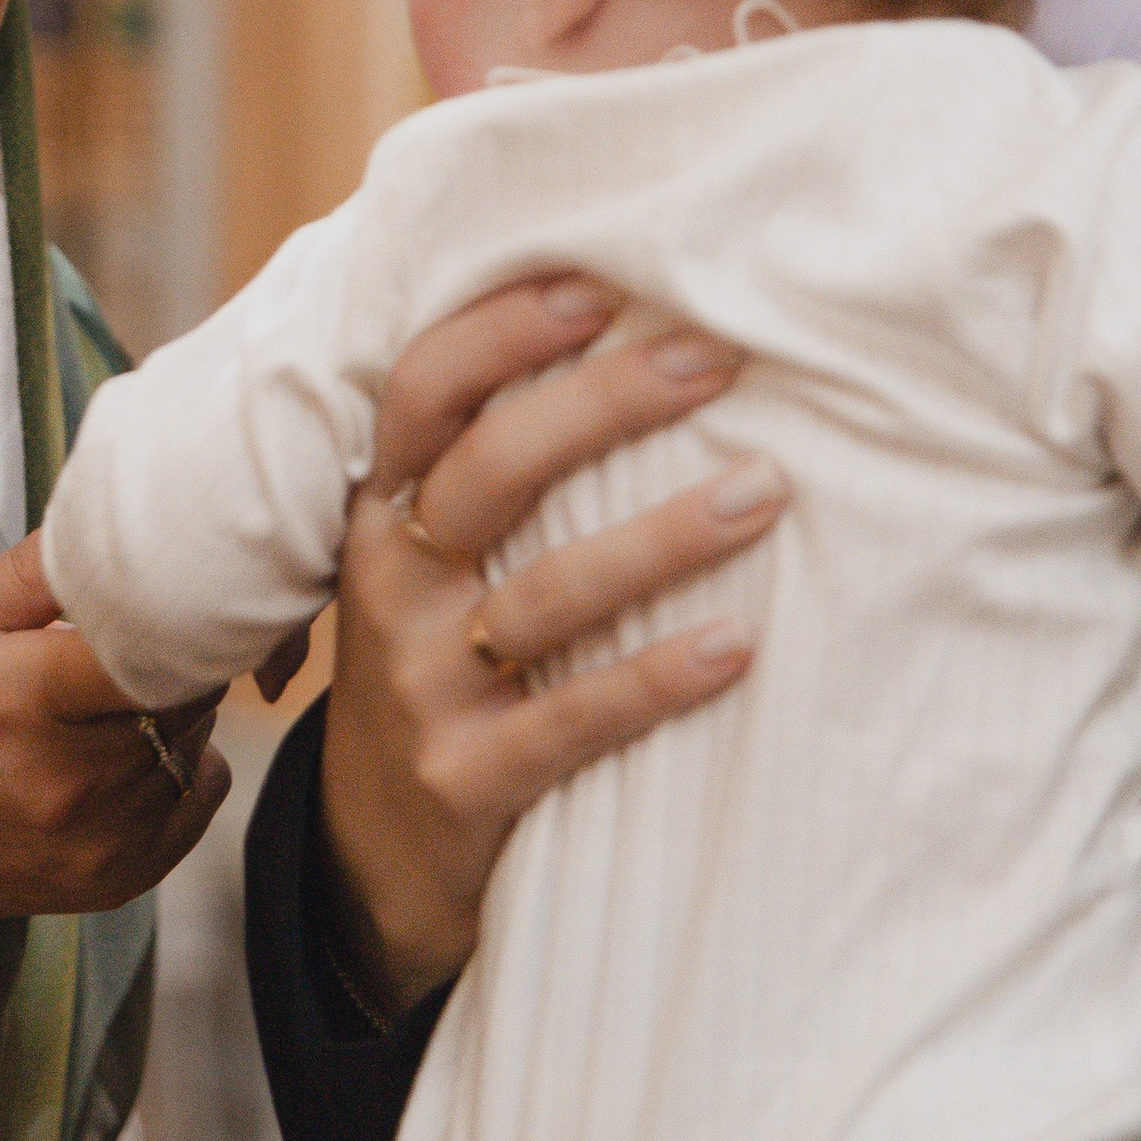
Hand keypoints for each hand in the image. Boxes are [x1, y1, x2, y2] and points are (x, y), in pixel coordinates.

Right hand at [0, 533, 228, 980]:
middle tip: (128, 639)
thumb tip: (103, 526)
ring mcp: (97, 838)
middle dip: (172, 654)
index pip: (152, 645)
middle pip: (187, 692)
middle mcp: (66, 779)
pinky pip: (201, 796)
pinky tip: (125, 749)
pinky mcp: (118, 878)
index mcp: (17, 701)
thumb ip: (28, 573)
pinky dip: (181, 763)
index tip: (161, 593)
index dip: (171, 611)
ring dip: (173, 710)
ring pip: (198, 740)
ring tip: (110, 698)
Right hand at [323, 277, 782, 1009]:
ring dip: (661, 537)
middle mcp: (393, 587)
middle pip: (491, 469)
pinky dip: (658, 678)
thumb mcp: (427, 563)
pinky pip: (574, 719)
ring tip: (765, 491)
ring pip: (546, 593)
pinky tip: (739, 644)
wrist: (375, 853)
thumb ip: (490, 469)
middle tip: (715, 358)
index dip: (501, 331)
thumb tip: (623, 325)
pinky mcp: (467, 778)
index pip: (422, 393)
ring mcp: (424, 685)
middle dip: (604, 402)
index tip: (600, 286)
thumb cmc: (440, 663)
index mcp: (382, 513)